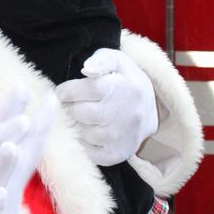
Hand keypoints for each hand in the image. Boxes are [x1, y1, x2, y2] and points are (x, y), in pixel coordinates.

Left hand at [56, 48, 157, 165]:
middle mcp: (122, 114)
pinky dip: (80, 141)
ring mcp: (119, 137)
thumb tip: (86, 69)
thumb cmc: (126, 82)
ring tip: (79, 117)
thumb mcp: (118, 61)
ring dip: (74, 124)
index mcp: (122, 87)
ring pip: (79, 131)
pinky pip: (84, 150)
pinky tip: (86, 131)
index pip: (80, 90)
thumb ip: (101, 59)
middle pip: (78, 112)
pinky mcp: (114, 155)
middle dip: (69, 107)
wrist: (150, 113)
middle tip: (70, 105)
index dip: (66, 91)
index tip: (63, 92)